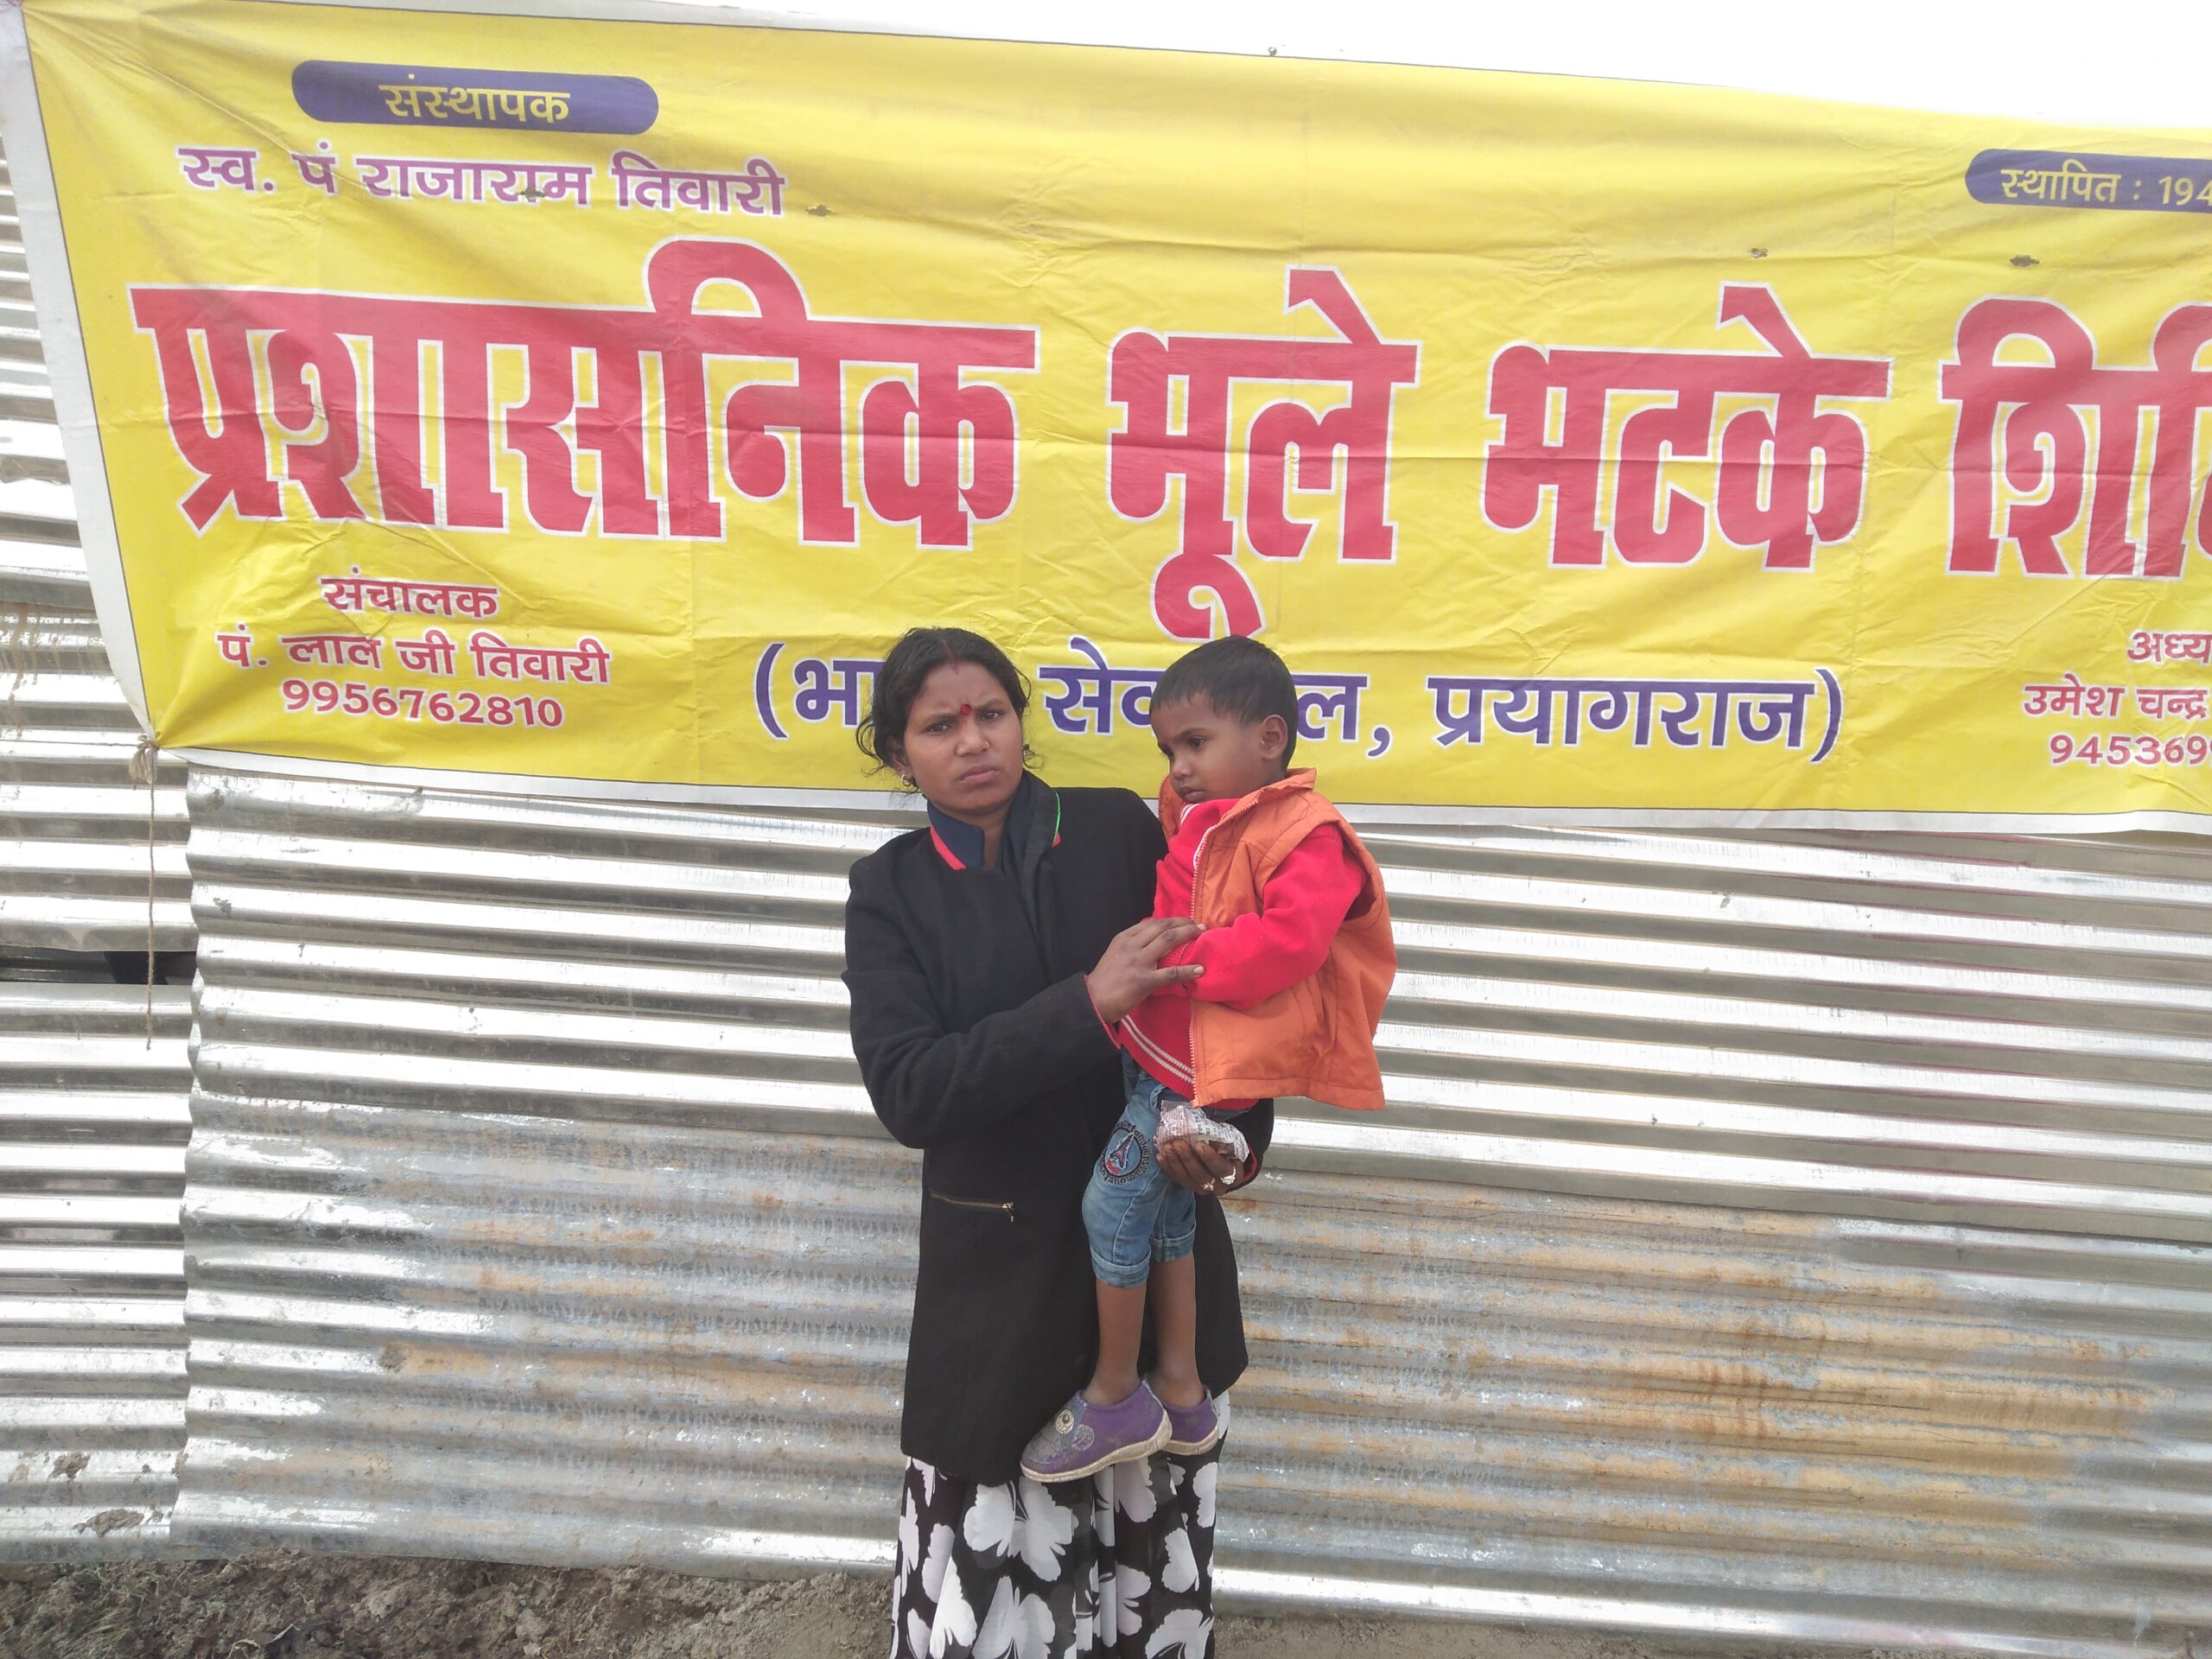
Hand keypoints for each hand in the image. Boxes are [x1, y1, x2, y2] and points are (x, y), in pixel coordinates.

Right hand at [1084, 917, 1202, 1023]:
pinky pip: (1171, 973)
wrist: (1093, 1001)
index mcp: (1124, 938)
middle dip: (1184, 923)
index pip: (1152, 923)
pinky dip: (1187, 970)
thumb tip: (1152, 937)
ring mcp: (1139, 962)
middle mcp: (1132, 946)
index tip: (1184, 921)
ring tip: (1202, 935)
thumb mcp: (1115, 953)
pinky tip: (1199, 969)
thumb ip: (1132, 944)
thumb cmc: (1105, 980)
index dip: (1171, 920)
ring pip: (1168, 941)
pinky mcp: (1144, 981)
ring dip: (1188, 935)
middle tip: (1199, 925)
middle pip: (1163, 927)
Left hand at [1159, 1136, 1242, 1195]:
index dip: (1210, 1158)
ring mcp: (1202, 1188)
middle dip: (1187, 1158)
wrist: (1222, 1159)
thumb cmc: (1226, 1146)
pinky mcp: (1189, 1186)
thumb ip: (1218, 1136)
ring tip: (1167, 1147)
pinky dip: (1168, 1167)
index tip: (1198, 1144)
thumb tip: (1201, 1125)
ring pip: (1187, 1179)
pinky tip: (1161, 1155)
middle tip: (1177, 1143)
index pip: (1221, 1168)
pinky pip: (1177, 1179)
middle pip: (1201, 1175)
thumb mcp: (1228, 1140)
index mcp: (1233, 1174)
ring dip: (1175, 1162)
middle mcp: (1218, 1186)